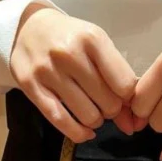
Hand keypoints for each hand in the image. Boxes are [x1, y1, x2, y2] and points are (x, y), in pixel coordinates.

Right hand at [10, 2, 138, 141]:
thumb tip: (132, 125)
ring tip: (92, 111)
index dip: (128, 97)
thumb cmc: (71, 39)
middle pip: (108, 103)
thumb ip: (117, 80)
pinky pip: (61, 121)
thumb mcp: (98, 48)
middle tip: (104, 103)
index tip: (122, 96)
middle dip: (111, 110)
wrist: (29, 27)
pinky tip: (85, 132)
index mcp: (92, 39)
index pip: (125, 85)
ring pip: (88, 116)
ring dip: (96, 120)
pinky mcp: (30, 86)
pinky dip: (79, 133)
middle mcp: (69, 54)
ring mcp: (48, 71)